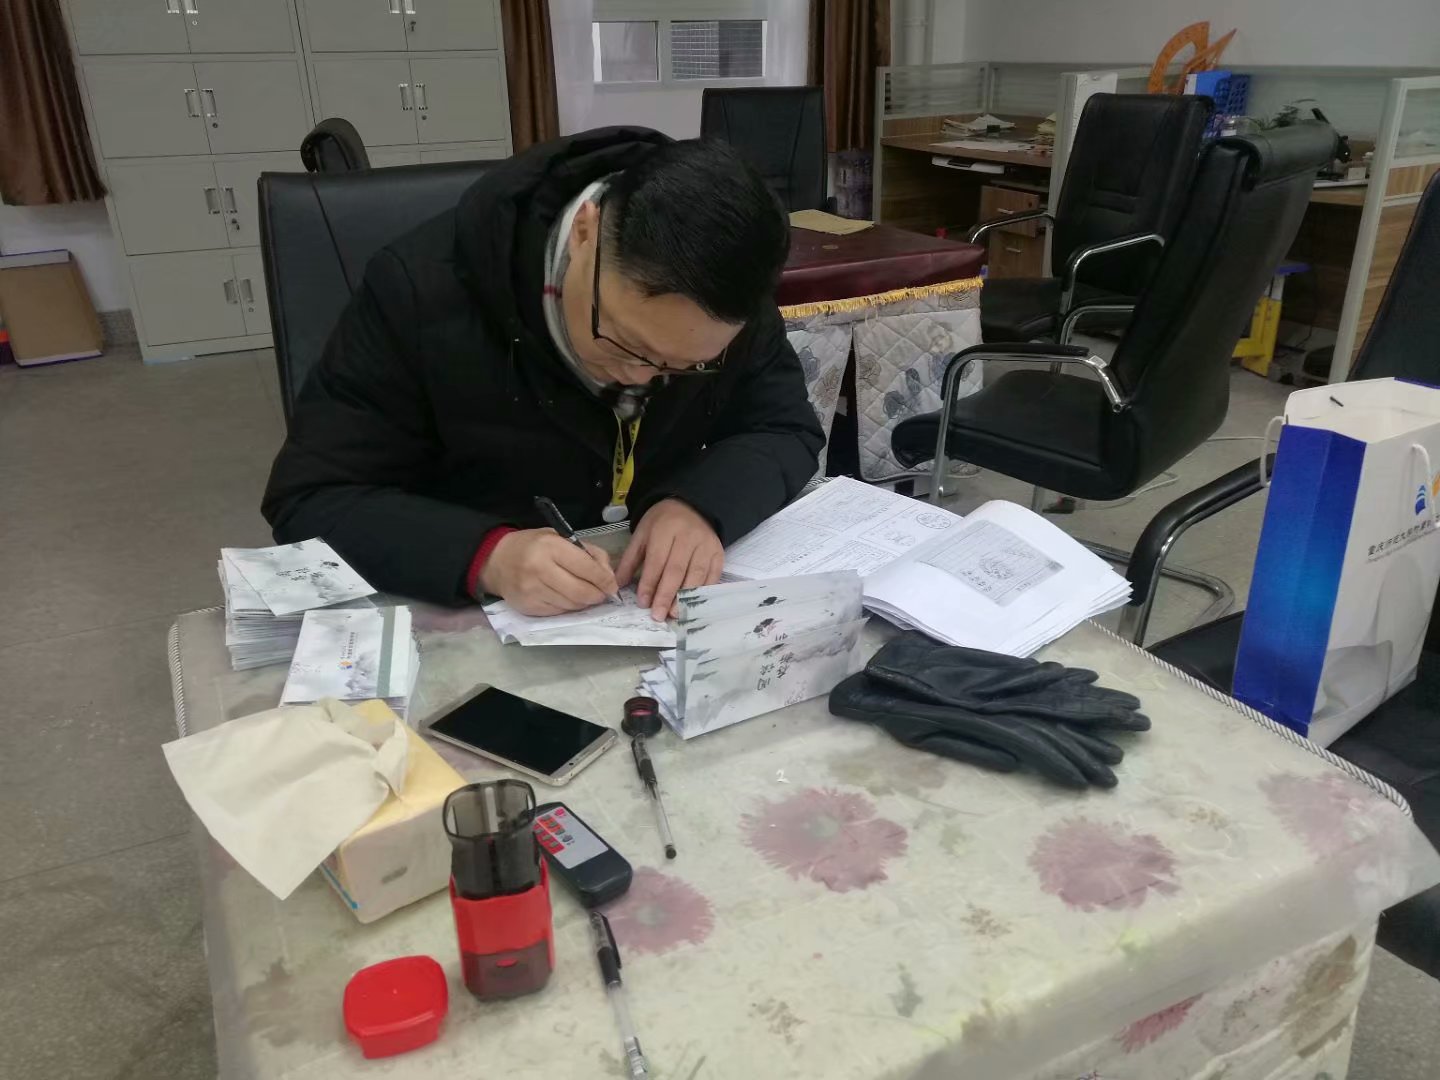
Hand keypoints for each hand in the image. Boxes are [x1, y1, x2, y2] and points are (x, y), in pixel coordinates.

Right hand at [479, 529, 618, 615]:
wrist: (497, 561)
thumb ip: (588, 553)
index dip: (605, 580)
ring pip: (572, 605)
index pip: (587, 568)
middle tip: (602, 594)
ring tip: (586, 595)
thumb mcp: (560, 538)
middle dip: (598, 595)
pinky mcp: (528, 607)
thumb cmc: (533, 546)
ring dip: (585, 603)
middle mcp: (540, 569)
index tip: (612, 585)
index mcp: (550, 547)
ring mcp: (532, 591)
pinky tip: (567, 598)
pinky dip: (569, 607)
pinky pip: (558, 612)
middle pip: (581, 592)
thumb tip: (608, 577)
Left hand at [616, 499, 723, 619]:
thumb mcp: (642, 535)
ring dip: (685, 598)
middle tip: (658, 615)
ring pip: (696, 575)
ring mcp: (706, 546)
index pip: (657, 561)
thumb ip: (630, 560)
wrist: (690, 506)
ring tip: (674, 614)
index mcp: (665, 530)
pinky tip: (693, 605)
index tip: (643, 602)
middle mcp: (688, 537)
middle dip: (666, 595)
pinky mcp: (718, 553)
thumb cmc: (662, 523)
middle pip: (676, 570)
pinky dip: (703, 592)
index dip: (650, 583)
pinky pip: (712, 576)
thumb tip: (618, 585)